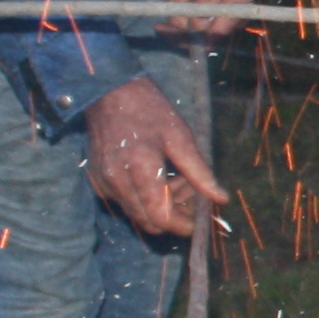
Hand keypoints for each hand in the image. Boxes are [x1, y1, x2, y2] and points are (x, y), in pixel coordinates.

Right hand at [84, 75, 223, 234]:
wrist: (109, 92)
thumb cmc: (149, 110)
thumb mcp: (180, 137)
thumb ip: (199, 172)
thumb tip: (221, 199)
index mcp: (140, 170)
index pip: (161, 218)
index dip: (183, 225)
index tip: (200, 221)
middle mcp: (117, 182)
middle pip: (149, 222)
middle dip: (174, 215)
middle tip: (191, 190)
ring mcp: (104, 183)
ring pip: (137, 214)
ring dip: (160, 206)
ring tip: (176, 177)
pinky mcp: (97, 181)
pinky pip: (124, 202)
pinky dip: (143, 198)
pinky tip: (156, 176)